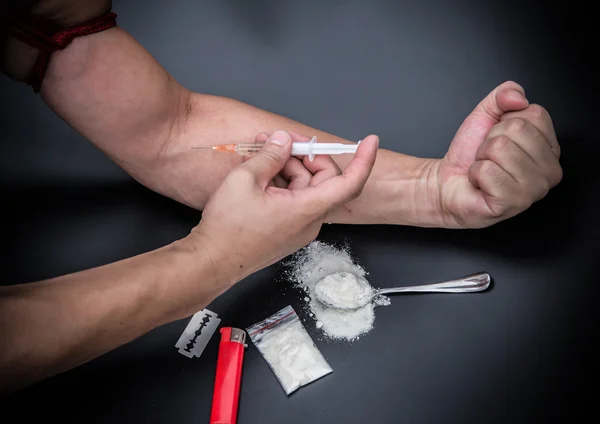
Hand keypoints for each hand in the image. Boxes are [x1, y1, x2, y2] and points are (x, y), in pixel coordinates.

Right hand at [191, 130, 378, 284]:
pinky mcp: (286, 229)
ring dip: (287, 166)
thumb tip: (282, 140)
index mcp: (307, 209)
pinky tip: (260, 170)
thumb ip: (270, 154)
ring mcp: (298, 227)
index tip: (370, 141)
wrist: (211, 261)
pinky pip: (293, 199)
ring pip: (305, 187)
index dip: (363, 159)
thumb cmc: (228, 228)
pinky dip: (281, 182)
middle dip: (305, 155)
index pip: (350, 183)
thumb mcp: (246, 179)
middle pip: (323, 180)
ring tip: (260, 151)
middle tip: (281, 140)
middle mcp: (309, 221)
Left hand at [433, 81, 561, 227]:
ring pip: (501, 148)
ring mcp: (534, 190)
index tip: (498, 138)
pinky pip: (487, 170)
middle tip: (488, 156)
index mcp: (549, 148)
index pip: (535, 113)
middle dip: (491, 139)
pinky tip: (480, 183)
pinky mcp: (513, 203)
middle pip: (518, 129)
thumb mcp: (486, 115)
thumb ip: (504, 95)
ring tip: (485, 169)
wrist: (447, 184)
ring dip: (482, 157)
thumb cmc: (470, 156)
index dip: (505, 122)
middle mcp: (550, 170)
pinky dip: (475, 173)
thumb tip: (518, 97)